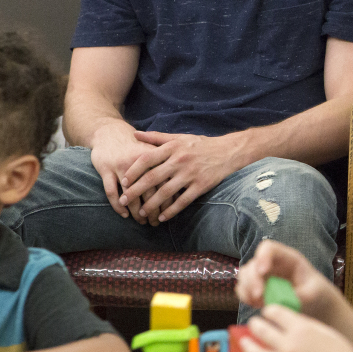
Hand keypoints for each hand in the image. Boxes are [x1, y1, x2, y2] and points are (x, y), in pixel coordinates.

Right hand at [88, 122, 170, 222]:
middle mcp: (138, 162)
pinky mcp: (105, 169)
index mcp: (154, 157)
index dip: (167, 200)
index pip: (164, 182)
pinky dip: (117, 205)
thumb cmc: (136, 146)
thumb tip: (183, 184)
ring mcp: (121, 166)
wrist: (110, 132)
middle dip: (153, 209)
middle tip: (155, 222)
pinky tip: (124, 214)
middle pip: (149, 191)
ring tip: (141, 221)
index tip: (169, 213)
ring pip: (130, 194)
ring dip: (136, 211)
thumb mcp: (155, 150)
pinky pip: (111, 192)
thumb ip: (169, 165)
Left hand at [117, 131, 244, 222]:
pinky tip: (162, 217)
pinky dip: (171, 210)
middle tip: (124, 200)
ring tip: (141, 212)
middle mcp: (180, 160)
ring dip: (152, 204)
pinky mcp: (202, 185)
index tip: (123, 181)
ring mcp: (191, 174)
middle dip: (136, 191)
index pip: (147, 159)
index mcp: (173, 148)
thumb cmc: (201, 144)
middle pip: (153, 178)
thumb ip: (156, 137)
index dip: (133, 171)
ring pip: (166, 192)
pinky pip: (183, 201)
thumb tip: (134, 134)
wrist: (229, 151)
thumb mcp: (179, 137)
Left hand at [236, 305, 352, 351]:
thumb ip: (304, 326)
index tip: (269, 312)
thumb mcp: (325, 331)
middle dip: (255, 324)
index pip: (275, 312)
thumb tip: (289, 323)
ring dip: (246, 344)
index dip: (270, 310)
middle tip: (255, 324)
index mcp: (300, 329)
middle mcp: (287, 345)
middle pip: (260, 330)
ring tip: (244, 341)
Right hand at [237, 240, 338, 320]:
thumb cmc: (316, 293)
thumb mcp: (314, 293)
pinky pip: (243, 289)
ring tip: (258, 302)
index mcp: (288, 258)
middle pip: (253, 263)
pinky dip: (245, 297)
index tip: (263, 272)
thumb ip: (299, 295)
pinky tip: (256, 305)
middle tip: (258, 296)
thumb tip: (281, 301)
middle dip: (252, 279)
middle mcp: (272, 264)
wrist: (315, 303)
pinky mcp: (257, 288)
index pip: (269, 248)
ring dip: (246, 289)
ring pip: (244, 276)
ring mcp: (263, 276)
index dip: (262, 257)